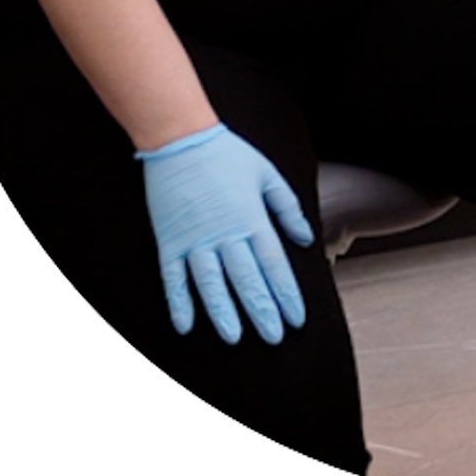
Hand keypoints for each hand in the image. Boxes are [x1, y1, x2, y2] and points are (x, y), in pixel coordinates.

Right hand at [138, 123, 313, 343]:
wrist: (180, 137)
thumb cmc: (226, 153)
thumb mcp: (266, 174)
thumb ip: (287, 209)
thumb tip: (306, 238)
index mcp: (251, 218)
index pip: (274, 265)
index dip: (286, 294)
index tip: (296, 318)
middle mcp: (225, 233)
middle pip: (247, 280)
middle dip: (262, 311)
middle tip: (273, 337)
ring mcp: (195, 239)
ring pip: (211, 285)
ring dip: (223, 314)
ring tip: (234, 338)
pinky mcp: (169, 241)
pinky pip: (174, 279)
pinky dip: (179, 303)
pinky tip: (186, 325)